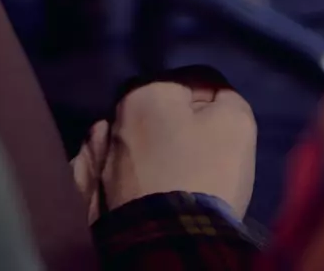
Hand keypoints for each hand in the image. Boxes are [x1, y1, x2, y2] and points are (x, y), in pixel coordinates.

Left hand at [70, 81, 257, 221]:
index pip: (195, 80)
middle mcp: (112, 116)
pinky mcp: (87, 191)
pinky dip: (116, 171)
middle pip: (158, 108)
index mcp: (145, 91)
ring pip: (130, 137)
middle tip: (202, 148)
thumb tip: (214, 98)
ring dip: (146, 145)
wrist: (169, 243)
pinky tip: (132, 180)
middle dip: (179, 121)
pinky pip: (102, 170)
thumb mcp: (236, 124)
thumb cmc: (206, 174)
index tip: (228, 127)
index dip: (218, 102)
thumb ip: (225, 97)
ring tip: (169, 169)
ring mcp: (94, 155)